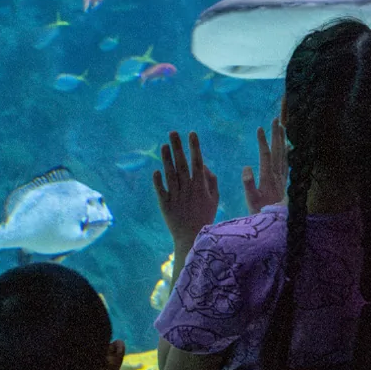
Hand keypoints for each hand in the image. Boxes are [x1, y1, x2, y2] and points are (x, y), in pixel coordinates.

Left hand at [153, 131, 218, 248]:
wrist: (192, 237)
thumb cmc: (205, 216)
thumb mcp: (214, 199)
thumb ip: (211, 181)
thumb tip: (204, 165)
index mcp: (200, 186)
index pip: (197, 162)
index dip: (195, 147)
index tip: (192, 133)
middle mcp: (188, 188)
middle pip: (182, 164)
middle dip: (178, 147)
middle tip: (172, 132)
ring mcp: (176, 196)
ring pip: (170, 174)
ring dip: (166, 159)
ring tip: (163, 145)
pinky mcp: (165, 204)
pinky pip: (161, 190)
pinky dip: (158, 180)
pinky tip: (156, 170)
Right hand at [242, 117, 287, 214]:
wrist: (275, 223)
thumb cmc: (259, 211)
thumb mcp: (251, 199)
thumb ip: (248, 183)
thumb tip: (247, 166)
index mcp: (268, 177)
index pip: (265, 155)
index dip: (263, 141)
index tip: (259, 128)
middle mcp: (278, 175)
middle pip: (278, 150)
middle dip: (276, 134)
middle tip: (275, 120)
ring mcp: (282, 177)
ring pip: (284, 154)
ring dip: (282, 139)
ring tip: (282, 127)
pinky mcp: (285, 181)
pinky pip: (287, 161)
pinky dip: (287, 151)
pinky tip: (287, 146)